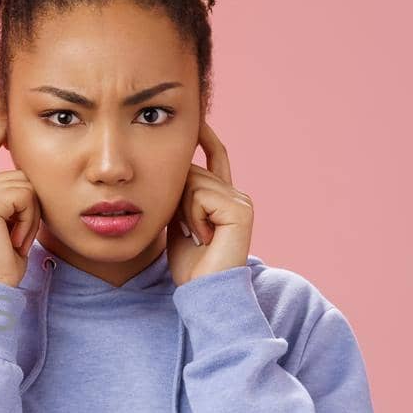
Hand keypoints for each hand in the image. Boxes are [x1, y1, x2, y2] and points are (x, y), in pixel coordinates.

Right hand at [0, 121, 42, 286]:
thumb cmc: (3, 263)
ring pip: (27, 186)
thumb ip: (13, 198)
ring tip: (13, 240)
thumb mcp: (10, 223)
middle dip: (31, 207)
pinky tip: (13, 239)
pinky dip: (28, 221)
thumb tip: (28, 177)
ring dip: (31, 217)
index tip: (4, 117)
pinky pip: (26, 196)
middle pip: (21, 174)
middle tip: (16, 237)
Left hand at [167, 120, 253, 284]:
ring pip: (193, 181)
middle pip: (192, 170)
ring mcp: (241, 201)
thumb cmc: (188, 264)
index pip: (215, 156)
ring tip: (196, 236)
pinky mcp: (240, 210)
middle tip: (187, 231)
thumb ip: (180, 195)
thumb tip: (172, 168)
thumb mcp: (177, 221)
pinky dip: (192, 216)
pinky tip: (202, 237)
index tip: (196, 120)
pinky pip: (200, 195)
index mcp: (223, 197)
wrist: (202, 291)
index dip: (205, 138)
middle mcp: (236, 195)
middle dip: (177, 197)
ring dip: (183, 210)